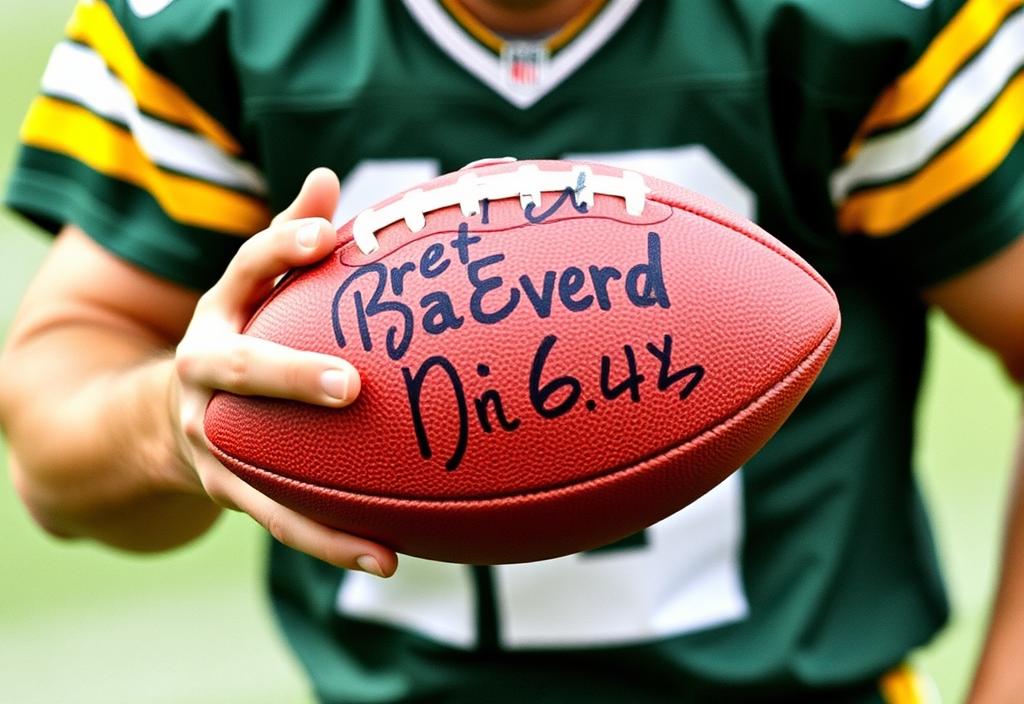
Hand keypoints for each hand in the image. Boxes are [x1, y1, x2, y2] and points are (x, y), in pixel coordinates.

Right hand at [173, 168, 396, 577]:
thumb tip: (328, 179)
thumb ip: (290, 240)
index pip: (241, 271)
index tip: (325, 235)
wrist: (166, 418)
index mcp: (217, 315)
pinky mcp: (229, 488)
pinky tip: (389, 558)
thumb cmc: (239, 338)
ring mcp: (211, 438)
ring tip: (380, 517)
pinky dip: (332, 542)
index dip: (279, 250)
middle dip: (289, 376)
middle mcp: (203, 374)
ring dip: (315, 497)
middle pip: (239, 369)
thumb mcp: (251, 292)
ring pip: (255, 467)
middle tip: (350, 385)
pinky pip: (282, 520)